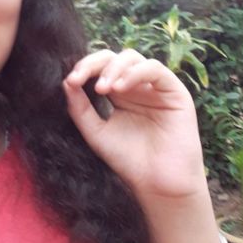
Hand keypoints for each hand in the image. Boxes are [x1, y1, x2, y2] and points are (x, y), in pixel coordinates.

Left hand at [63, 49, 206, 206]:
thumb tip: (67, 81)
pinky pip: (154, 69)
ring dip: (113, 68)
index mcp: (118, 94)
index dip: (83, 68)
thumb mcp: (96, 132)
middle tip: (80, 78)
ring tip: (103, 89)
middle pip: (113, 57)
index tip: (70, 81)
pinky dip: (134, 73)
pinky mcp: (174, 91)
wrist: (158, 184)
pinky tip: (120, 88)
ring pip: (132, 58)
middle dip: (94, 63)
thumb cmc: (129, 160)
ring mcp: (155, 87)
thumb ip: (80, 108)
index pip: (99, 68)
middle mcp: (136, 86)